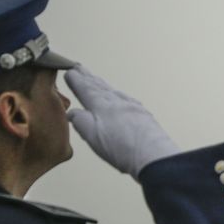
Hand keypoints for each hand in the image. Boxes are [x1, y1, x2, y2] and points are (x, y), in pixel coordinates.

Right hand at [65, 65, 179, 177]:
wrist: (154, 155)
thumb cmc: (122, 148)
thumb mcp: (92, 136)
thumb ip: (80, 121)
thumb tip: (72, 112)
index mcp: (102, 106)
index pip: (86, 89)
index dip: (76, 81)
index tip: (69, 71)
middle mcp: (118, 102)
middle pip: (100, 87)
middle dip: (88, 78)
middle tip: (80, 68)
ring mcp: (132, 107)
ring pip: (113, 92)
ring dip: (102, 85)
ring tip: (96, 80)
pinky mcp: (143, 115)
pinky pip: (126, 99)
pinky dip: (118, 95)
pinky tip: (119, 98)